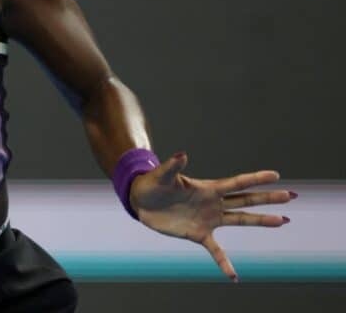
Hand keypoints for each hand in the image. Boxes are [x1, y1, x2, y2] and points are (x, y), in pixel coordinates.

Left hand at [129, 152, 293, 281]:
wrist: (140, 201)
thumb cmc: (151, 184)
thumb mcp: (162, 175)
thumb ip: (173, 166)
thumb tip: (182, 154)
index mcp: (207, 188)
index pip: (237, 183)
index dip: (256, 179)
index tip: (275, 175)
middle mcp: (213, 203)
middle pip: (246, 200)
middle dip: (268, 199)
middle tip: (290, 196)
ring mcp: (208, 219)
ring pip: (240, 220)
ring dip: (261, 220)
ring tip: (283, 221)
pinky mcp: (198, 234)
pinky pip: (216, 251)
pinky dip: (225, 263)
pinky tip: (234, 277)